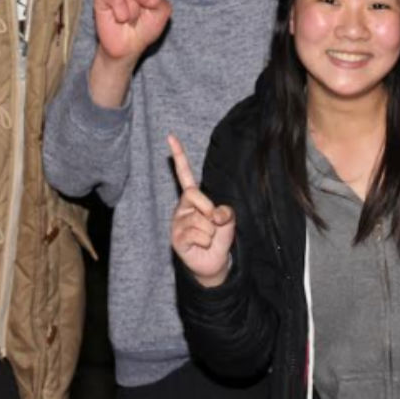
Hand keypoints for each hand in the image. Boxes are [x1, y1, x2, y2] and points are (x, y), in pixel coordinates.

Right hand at [168, 134, 234, 287]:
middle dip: (209, 209)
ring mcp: (177, 222)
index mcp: (193, 198)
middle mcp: (182, 207)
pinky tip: (202, 245)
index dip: (179, 156)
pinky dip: (206, 241)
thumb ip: (226, 212)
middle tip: (213, 224)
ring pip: (200, 219)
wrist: (214, 262)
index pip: (184, 175)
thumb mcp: (228, 220)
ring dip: (211, 231)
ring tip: (208, 238)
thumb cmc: (220, 237)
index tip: (170, 136)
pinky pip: (198, 234)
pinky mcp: (176, 238)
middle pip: (194, 194)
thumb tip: (214, 215)